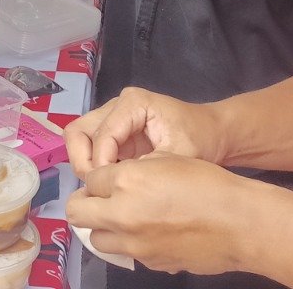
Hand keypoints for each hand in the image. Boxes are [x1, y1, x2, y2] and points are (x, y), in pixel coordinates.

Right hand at [65, 86, 223, 176]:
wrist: (214, 133)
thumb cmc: (201, 139)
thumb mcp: (179, 154)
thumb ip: (148, 167)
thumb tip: (119, 187)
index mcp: (133, 103)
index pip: (102, 135)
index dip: (102, 165)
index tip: (114, 189)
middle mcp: (117, 105)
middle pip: (78, 131)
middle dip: (84, 162)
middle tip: (99, 188)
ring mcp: (113, 118)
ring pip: (80, 139)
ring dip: (86, 165)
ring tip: (104, 187)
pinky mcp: (115, 134)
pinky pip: (91, 148)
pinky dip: (95, 168)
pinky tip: (113, 185)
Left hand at [67, 153, 252, 275]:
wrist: (238, 222)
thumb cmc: (206, 182)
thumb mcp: (166, 159)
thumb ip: (133, 170)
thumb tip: (115, 181)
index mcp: (126, 180)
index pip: (90, 179)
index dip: (100, 177)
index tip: (109, 178)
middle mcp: (122, 214)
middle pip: (77, 212)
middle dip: (84, 203)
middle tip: (98, 199)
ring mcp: (134, 244)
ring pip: (97, 238)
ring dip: (103, 226)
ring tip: (124, 218)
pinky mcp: (150, 263)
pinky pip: (127, 252)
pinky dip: (131, 242)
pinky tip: (153, 233)